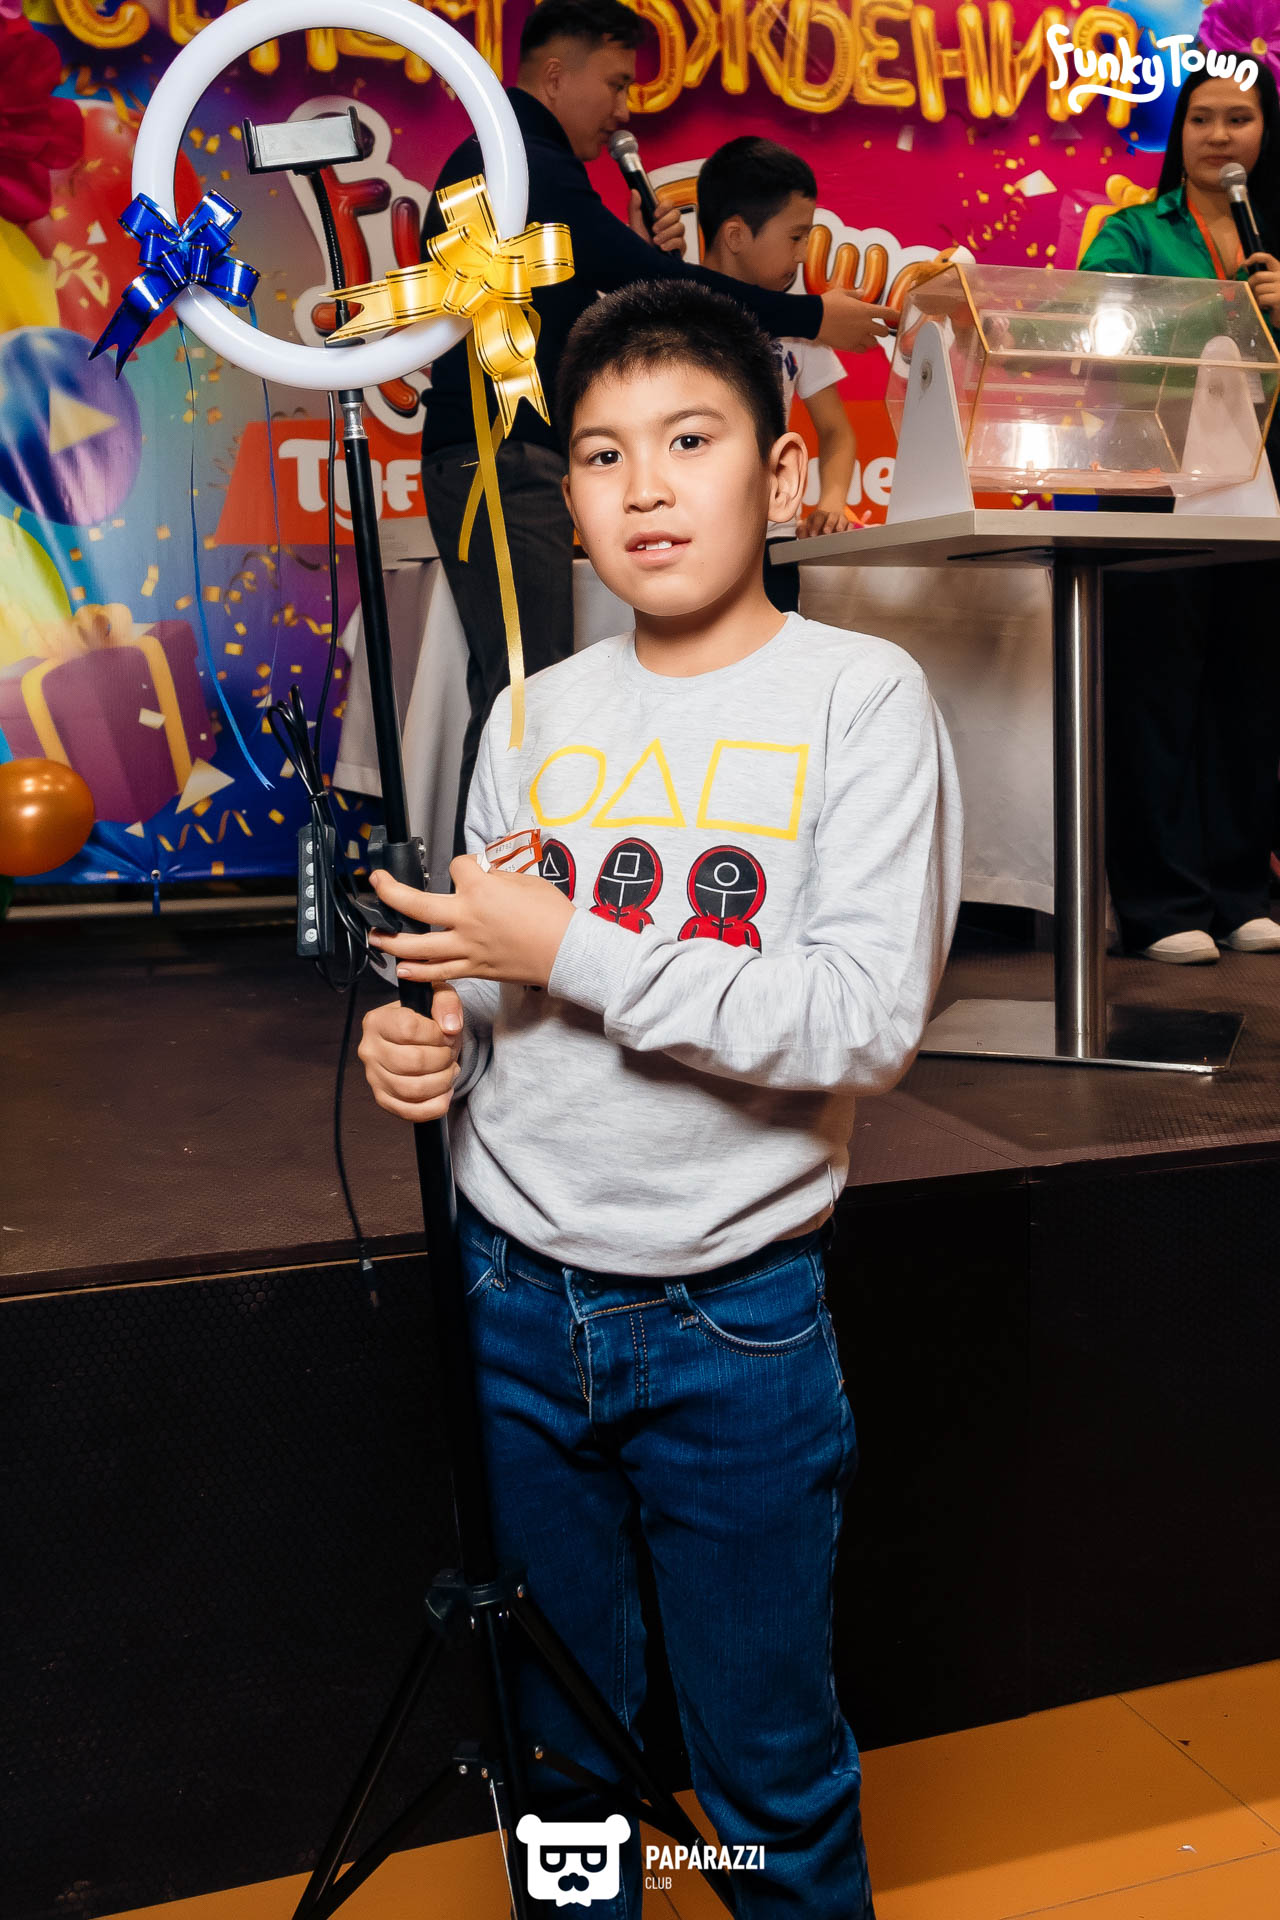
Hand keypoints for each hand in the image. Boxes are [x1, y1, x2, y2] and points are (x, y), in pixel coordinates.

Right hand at [358, 993, 463, 1122]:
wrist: (419, 1039)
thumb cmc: (427, 1019)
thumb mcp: (438, 997)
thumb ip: (446, 1003)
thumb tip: (450, 1026)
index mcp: (377, 1021)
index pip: (408, 1029)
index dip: (436, 1034)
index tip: (446, 1033)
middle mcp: (369, 1050)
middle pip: (413, 1061)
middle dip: (443, 1059)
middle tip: (450, 1053)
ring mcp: (373, 1077)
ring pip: (412, 1089)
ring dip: (442, 1082)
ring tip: (449, 1070)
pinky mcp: (384, 1099)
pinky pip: (410, 1112)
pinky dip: (435, 1105)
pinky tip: (444, 1091)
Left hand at [368, 855, 574, 988]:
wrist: (568, 953)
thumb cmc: (554, 916)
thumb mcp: (526, 882)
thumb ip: (496, 878)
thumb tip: (479, 876)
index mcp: (481, 891)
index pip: (458, 866)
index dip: (464, 864)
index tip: (474, 868)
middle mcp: (467, 919)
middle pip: (415, 905)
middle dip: (389, 892)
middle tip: (376, 884)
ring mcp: (467, 947)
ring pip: (418, 946)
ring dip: (391, 940)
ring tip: (375, 935)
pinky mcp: (474, 969)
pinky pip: (439, 971)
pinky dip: (417, 971)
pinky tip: (401, 968)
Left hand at [631, 188, 686, 255]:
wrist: (642, 264)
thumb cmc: (640, 246)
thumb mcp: (635, 226)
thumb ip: (634, 209)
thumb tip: (635, 192)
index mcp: (660, 217)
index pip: (669, 204)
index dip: (664, 206)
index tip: (655, 214)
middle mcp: (670, 224)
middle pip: (677, 214)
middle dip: (665, 222)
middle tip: (654, 230)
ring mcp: (676, 236)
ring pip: (680, 227)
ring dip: (667, 233)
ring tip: (656, 241)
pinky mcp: (680, 248)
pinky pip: (681, 241)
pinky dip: (671, 243)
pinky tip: (663, 248)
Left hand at [796, 504, 848, 537]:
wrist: (830, 510)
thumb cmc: (817, 522)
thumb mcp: (807, 523)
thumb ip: (801, 528)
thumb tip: (799, 525)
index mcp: (819, 515)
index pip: (817, 518)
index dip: (815, 525)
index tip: (812, 534)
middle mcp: (830, 516)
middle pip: (830, 518)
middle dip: (829, 524)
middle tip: (826, 531)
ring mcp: (840, 519)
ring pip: (841, 520)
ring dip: (840, 525)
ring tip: (839, 530)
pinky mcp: (848, 524)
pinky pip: (850, 525)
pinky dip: (850, 528)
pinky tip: (848, 531)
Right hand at [816, 290, 897, 353]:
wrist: (814, 318)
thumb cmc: (827, 303)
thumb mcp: (842, 292)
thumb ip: (855, 294)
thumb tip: (862, 293)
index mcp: (866, 310)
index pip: (889, 313)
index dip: (896, 314)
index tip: (899, 316)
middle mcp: (866, 325)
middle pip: (884, 332)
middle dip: (882, 330)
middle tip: (878, 328)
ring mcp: (858, 337)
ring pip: (874, 343)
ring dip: (872, 340)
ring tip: (866, 337)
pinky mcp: (850, 347)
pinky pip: (862, 350)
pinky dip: (862, 348)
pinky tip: (858, 343)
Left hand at [1244, 253, 1279, 317]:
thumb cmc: (1274, 300)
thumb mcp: (1269, 286)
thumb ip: (1261, 279)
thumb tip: (1243, 272)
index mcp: (1279, 271)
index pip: (1267, 258)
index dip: (1255, 257)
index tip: (1245, 263)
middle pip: (1257, 276)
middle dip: (1250, 285)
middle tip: (1251, 292)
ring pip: (1258, 289)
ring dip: (1256, 297)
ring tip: (1262, 301)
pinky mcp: (1278, 299)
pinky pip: (1261, 299)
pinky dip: (1259, 304)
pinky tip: (1265, 306)